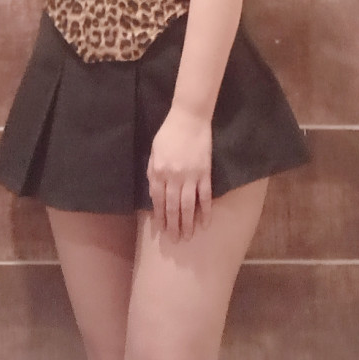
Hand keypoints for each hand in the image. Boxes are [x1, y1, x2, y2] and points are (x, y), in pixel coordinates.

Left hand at [147, 103, 212, 240]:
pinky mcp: (204, 173)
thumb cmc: (169, 133)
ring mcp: (190, 176)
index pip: (158, 200)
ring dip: (188, 224)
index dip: (160, 216)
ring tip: (188, 237)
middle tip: (175, 241)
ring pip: (188, 206)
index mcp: (158, 171)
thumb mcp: (154, 150)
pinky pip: (205, 196)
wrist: (189, 118)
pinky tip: (205, 224)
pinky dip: (205, 212)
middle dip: (173, 225)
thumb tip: (154, 192)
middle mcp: (172, 177)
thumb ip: (153, 171)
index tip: (162, 229)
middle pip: (172, 207)